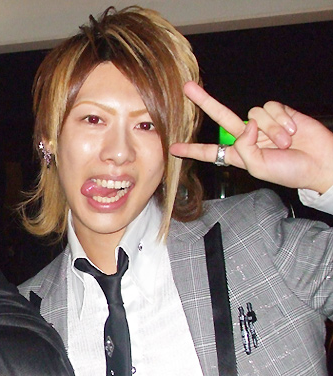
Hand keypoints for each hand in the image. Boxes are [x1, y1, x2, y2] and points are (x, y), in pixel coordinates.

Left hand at [170, 81, 332, 193]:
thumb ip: (244, 148)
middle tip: (187, 88)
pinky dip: (281, 120)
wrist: (320, 162)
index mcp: (239, 154)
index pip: (211, 151)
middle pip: (220, 116)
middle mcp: (247, 137)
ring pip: (253, 114)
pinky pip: (270, 108)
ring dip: (271, 129)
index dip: (193, 150)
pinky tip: (293, 131)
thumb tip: (245, 125)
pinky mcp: (279, 112)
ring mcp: (262, 124)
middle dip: (204, 101)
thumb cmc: (289, 171)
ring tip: (285, 142)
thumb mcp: (258, 168)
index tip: (173, 148)